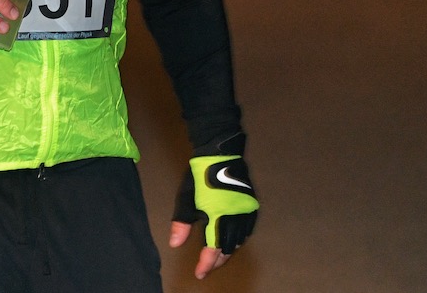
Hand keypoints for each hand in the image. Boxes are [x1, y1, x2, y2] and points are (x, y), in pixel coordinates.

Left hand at [170, 154, 258, 279]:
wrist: (220, 154)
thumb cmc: (200, 176)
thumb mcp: (186, 198)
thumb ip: (182, 223)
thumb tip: (175, 244)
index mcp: (217, 216)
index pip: (212, 248)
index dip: (206, 263)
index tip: (199, 273)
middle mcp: (234, 217)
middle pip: (228, 247)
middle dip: (217, 260)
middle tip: (206, 267)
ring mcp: (245, 211)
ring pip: (239, 240)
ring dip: (228, 251)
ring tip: (217, 257)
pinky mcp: (251, 205)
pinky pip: (247, 229)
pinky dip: (239, 239)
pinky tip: (233, 241)